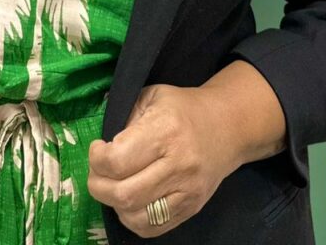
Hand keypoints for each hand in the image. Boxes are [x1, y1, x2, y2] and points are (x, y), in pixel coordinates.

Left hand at [87, 83, 239, 237]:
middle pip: (123, 194)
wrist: (228, 126)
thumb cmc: (183, 108)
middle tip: (97, 172)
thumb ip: (125, 117)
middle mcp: (178, 164)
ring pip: (136, 216)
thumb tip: (103, 144)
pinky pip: (152, 229)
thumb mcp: (151, 97)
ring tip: (114, 185)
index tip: (98, 149)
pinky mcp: (192, 208)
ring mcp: (187, 191)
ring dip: (114, 204)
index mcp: (165, 130)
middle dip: (98, 185)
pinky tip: (131, 200)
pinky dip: (132, 218)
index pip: (118, 160)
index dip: (97, 159)